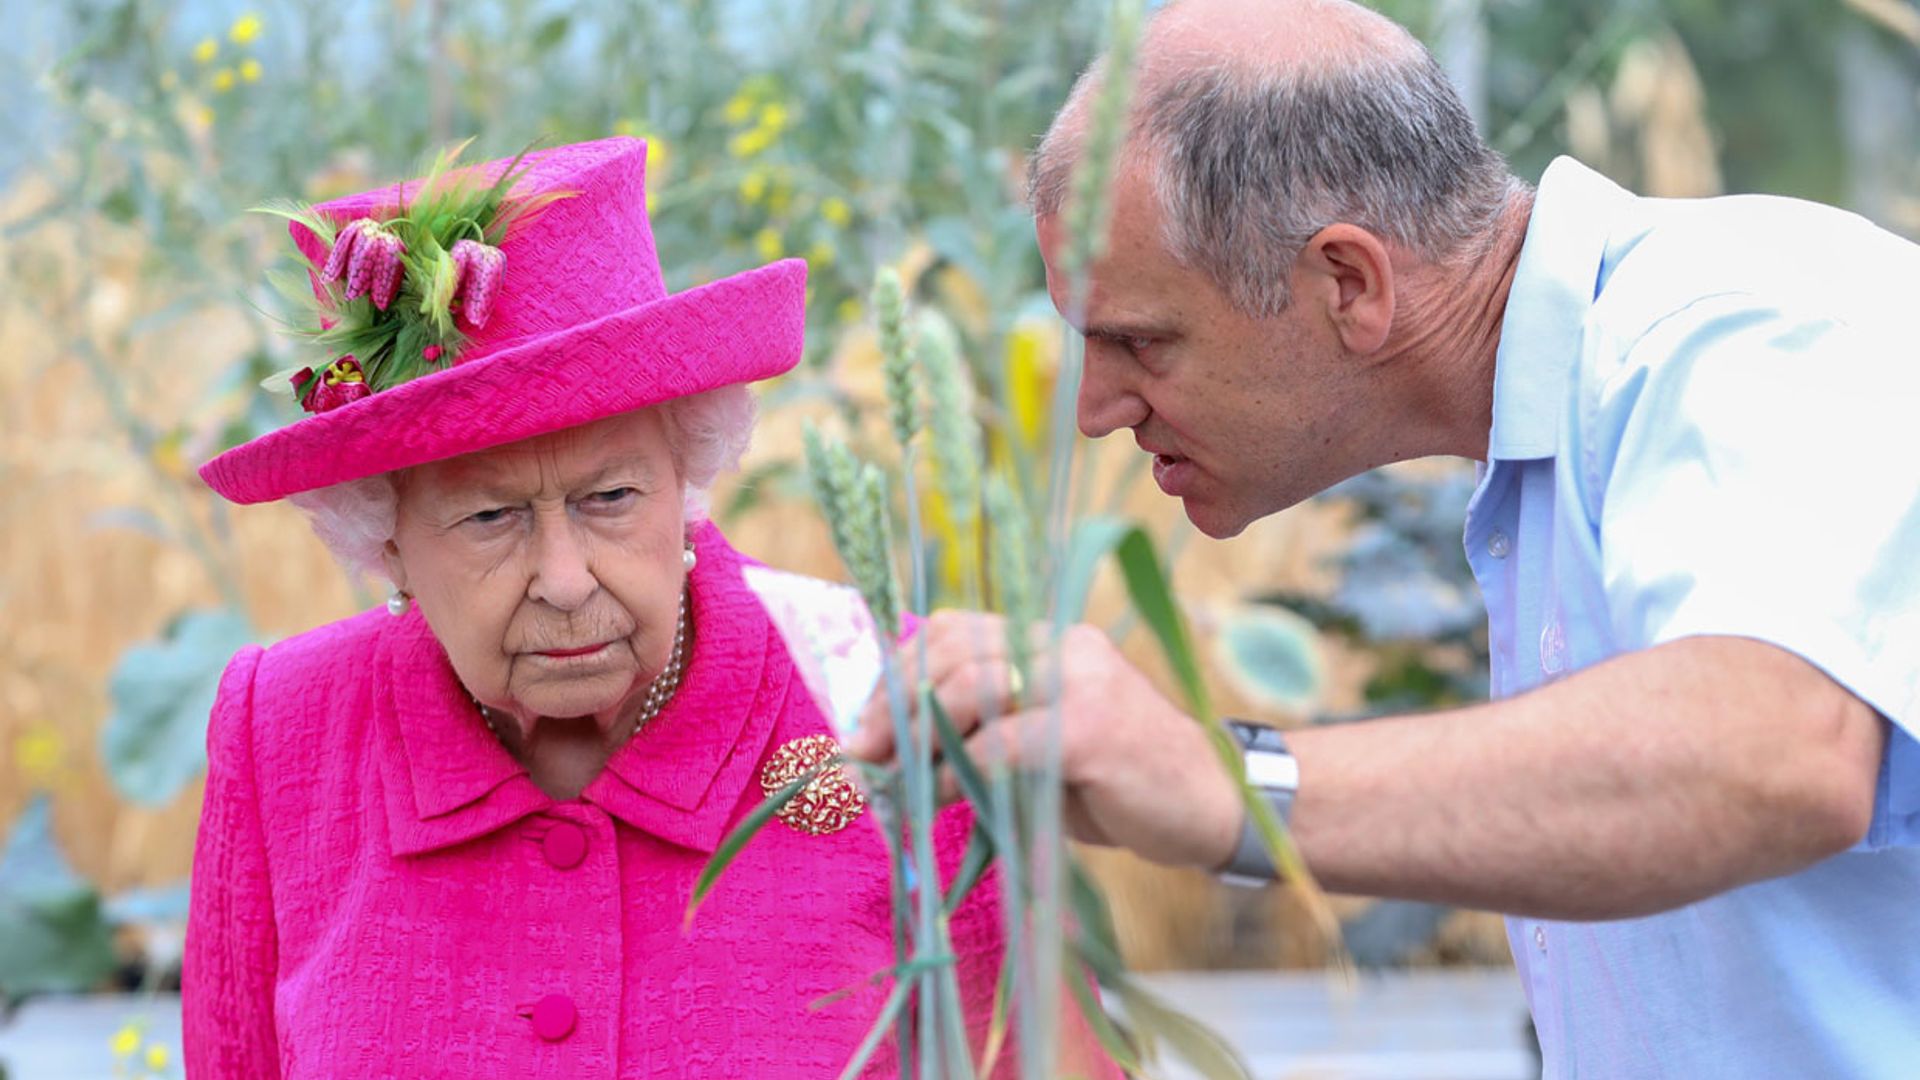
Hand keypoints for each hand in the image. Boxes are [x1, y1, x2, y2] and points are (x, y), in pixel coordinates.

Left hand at [844, 609, 1244, 869]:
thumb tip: (895, 751)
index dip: (899, 673)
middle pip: (949, 652)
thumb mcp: (1043, 747)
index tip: (867, 729)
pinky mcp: (1092, 728)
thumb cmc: (1121, 784)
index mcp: (1048, 640)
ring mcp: (1080, 681)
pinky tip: (951, 799)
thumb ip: (984, 731)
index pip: (952, 631)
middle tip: (867, 760)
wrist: (1214, 804)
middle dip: (895, 708)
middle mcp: (1062, 646)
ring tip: (904, 784)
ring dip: (921, 739)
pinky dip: (961, 773)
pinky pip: (1002, 743)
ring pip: (968, 687)